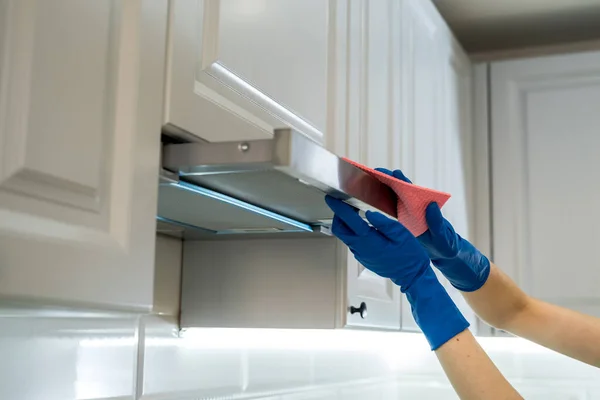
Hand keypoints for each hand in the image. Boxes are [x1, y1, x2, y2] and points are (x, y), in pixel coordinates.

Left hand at [324, 195, 428, 290]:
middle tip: (347, 204)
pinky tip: (364, 225)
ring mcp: (360, 254)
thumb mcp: (401, 235)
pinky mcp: (363, 257)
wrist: (411, 275)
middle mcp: (360, 249)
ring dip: (346, 223)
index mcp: (369, 241)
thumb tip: (369, 212)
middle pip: (339, 229)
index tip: (331, 198)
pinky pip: (353, 242)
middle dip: (339, 214)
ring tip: (357, 211)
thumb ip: (384, 223)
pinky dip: (353, 231)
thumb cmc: (409, 255)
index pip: (348, 221)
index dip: (338, 208)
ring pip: (345, 236)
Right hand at [375, 168, 490, 291]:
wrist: (441, 254)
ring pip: (390, 198)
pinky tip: (365, 202)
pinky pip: (386, 211)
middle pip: (397, 190)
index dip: (402, 181)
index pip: (411, 190)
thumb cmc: (445, 244)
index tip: (394, 173)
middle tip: (371, 172)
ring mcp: (405, 213)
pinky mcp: (399, 221)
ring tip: (364, 182)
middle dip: (385, 180)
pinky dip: (377, 205)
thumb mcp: (442, 235)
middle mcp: (412, 207)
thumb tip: (431, 205)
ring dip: (378, 190)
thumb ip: (437, 222)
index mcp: (423, 207)